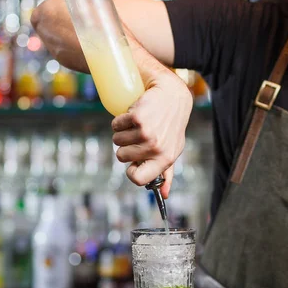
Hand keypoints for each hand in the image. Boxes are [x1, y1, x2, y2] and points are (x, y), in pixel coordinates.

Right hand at [111, 31, 192, 198]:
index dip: (130, 173)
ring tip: (136, 123)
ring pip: (116, 140)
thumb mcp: (172, 148)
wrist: (172, 93)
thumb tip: (165, 195)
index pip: (139, 179)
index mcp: (165, 159)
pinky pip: (116, 125)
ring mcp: (146, 133)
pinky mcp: (137, 118)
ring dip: (121, 132)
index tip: (131, 164)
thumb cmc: (171, 123)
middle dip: (124, 146)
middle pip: (121, 157)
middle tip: (137, 134)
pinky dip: (119, 119)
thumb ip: (167, 172)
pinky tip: (132, 113)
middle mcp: (156, 148)